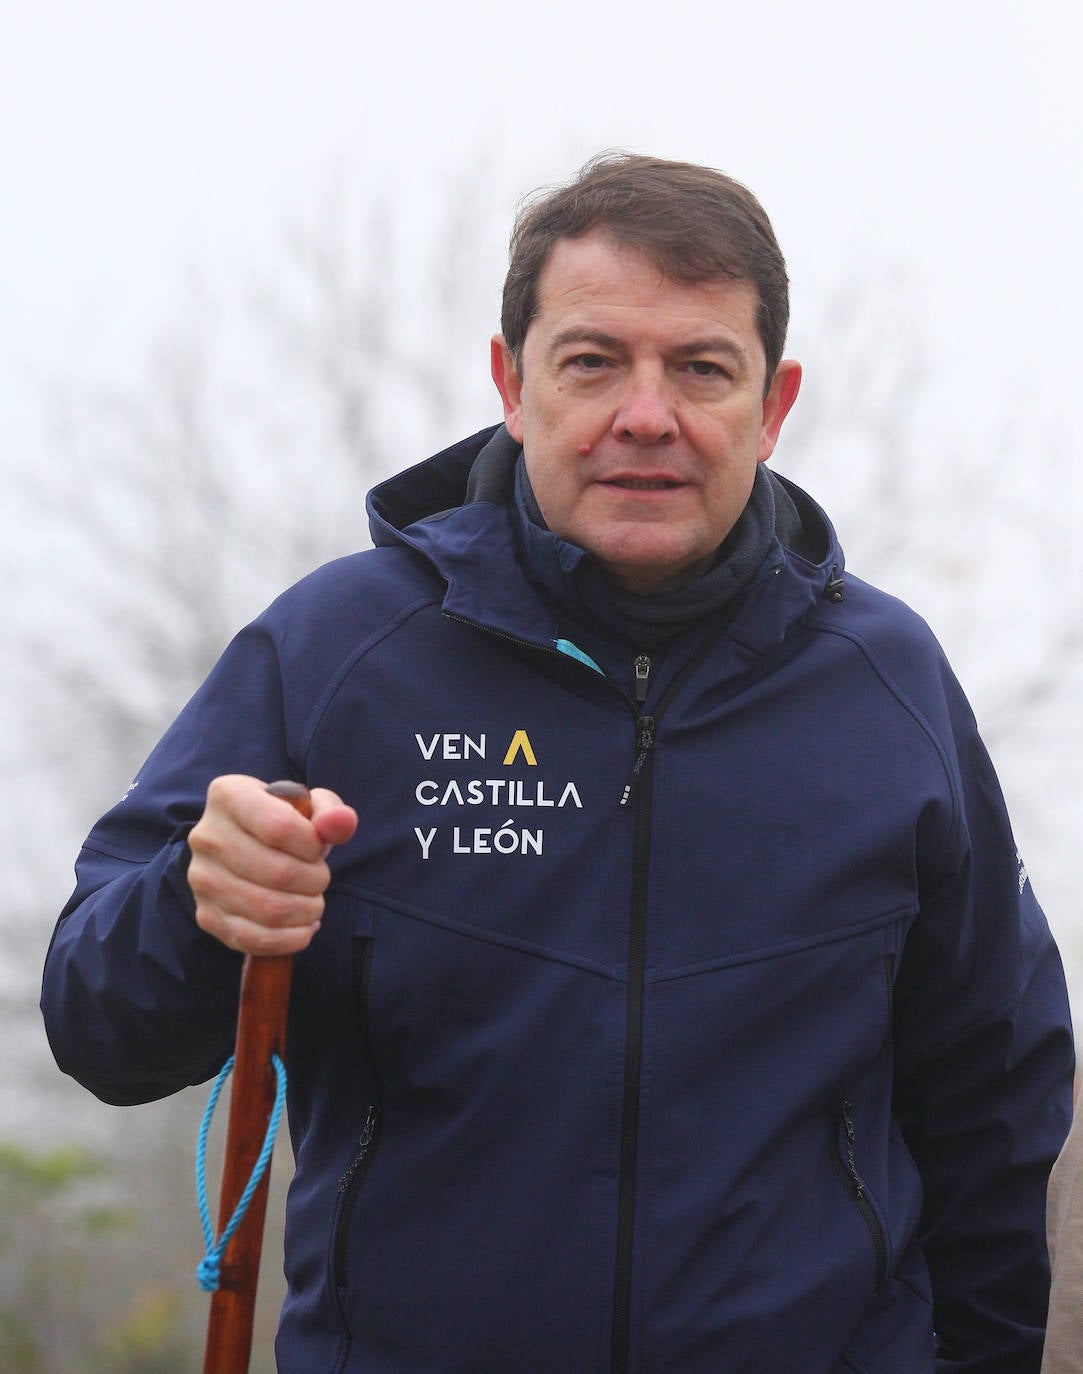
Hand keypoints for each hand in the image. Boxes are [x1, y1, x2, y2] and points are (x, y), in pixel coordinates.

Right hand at [188, 775, 357, 955]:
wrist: (247, 847)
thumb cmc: (284, 823)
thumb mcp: (309, 807)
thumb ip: (331, 812)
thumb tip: (342, 822)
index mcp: (228, 796)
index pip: (280, 827)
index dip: (312, 844)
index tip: (318, 847)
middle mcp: (206, 836)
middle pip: (277, 872)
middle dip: (315, 880)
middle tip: (321, 878)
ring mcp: (202, 879)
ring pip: (268, 909)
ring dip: (306, 910)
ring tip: (313, 902)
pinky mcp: (207, 916)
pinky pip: (254, 938)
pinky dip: (290, 939)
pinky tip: (303, 926)